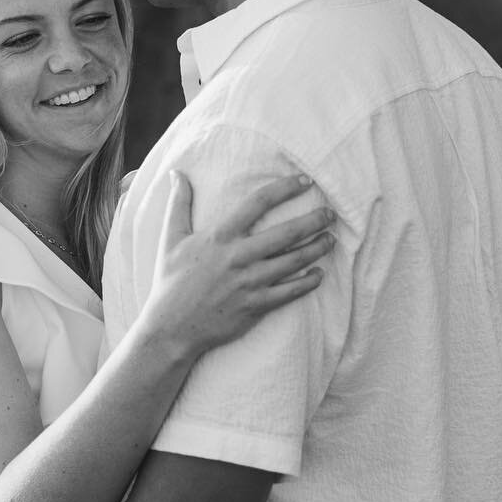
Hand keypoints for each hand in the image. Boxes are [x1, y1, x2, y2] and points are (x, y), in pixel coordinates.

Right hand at [143, 169, 335, 358]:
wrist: (171, 327)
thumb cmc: (171, 281)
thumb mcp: (171, 239)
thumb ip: (179, 204)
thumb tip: (176, 173)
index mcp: (220, 236)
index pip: (258, 202)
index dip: (285, 188)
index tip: (305, 181)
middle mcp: (239, 256)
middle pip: (286, 232)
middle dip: (313, 220)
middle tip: (330, 213)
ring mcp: (250, 282)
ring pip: (294, 261)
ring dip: (317, 249)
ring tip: (330, 240)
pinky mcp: (256, 305)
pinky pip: (290, 292)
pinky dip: (308, 282)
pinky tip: (319, 274)